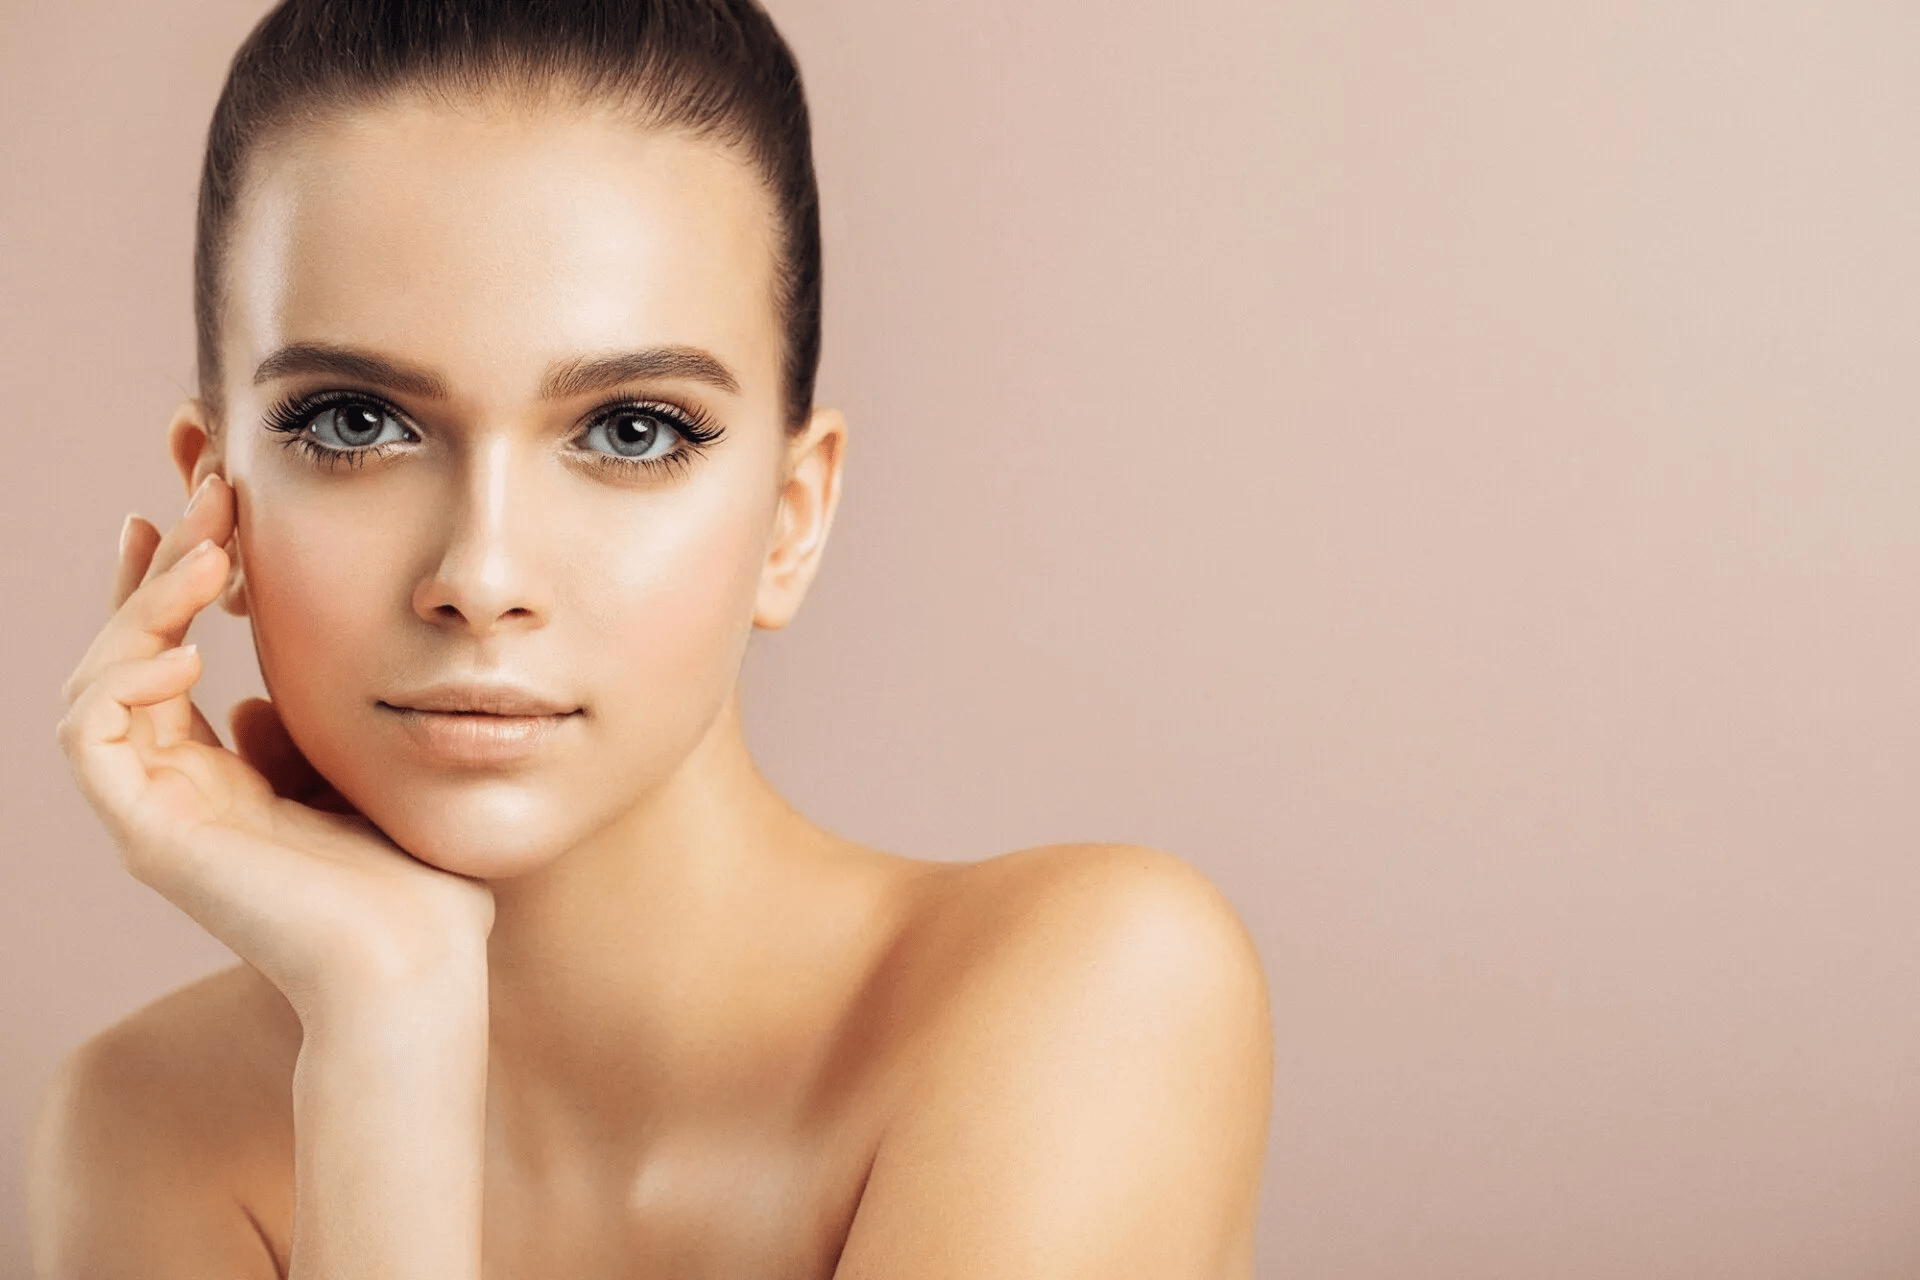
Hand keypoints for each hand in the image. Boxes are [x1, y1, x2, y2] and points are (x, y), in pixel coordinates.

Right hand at [57, 475, 493, 1023]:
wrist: (419, 966)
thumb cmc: (416, 885)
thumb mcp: (360, 780)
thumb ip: (302, 737)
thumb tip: (254, 700)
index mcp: (222, 781)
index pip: (168, 660)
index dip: (175, 582)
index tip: (208, 507)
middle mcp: (176, 793)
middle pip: (129, 654)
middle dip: (163, 565)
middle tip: (206, 492)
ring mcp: (157, 814)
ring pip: (99, 680)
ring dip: (145, 604)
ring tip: (206, 551)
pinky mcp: (150, 835)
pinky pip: (93, 735)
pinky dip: (123, 677)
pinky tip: (185, 644)